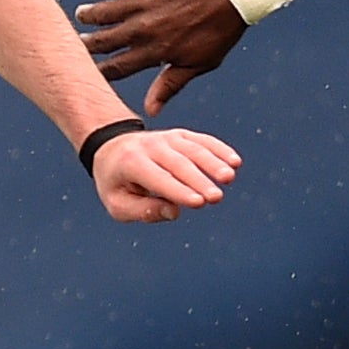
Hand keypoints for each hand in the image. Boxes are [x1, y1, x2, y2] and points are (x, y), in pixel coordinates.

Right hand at [77, 0, 247, 112]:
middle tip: (80, 41)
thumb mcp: (198, 63)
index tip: (88, 70)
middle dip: (87, 44)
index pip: (116, 68)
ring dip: (88, 15)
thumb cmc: (219, 30)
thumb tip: (150, 111)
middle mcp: (142, 29)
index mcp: (154, 53)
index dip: (99, 71)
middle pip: (103, 42)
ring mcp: (141, 2)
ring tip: (83, 14)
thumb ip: (170, 85)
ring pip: (101, 13)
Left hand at [92, 127, 240, 222]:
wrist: (112, 148)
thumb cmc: (117, 183)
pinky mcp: (181, 136)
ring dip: (214, 163)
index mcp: (131, 163)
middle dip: (199, 181)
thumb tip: (175, 212)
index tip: (198, 203)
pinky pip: (202, 141)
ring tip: (230, 177)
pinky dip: (219, 150)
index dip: (178, 191)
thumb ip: (143, 210)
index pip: (158, 178)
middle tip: (216, 198)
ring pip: (194, 149)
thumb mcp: (118, 204)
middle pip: (179, 164)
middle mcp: (151, 146)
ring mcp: (168, 138)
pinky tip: (235, 162)